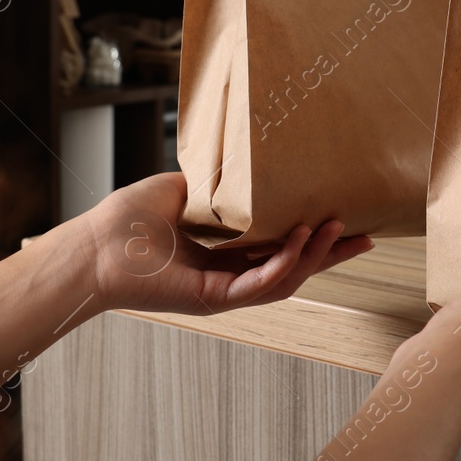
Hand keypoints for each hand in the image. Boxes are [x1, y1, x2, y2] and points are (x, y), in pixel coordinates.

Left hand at [78, 173, 373, 315]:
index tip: (346, 222)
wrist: (95, 245)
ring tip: (337, 229)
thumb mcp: (181, 190)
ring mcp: (223, 292)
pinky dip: (283, 263)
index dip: (315, 240)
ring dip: (314, 256)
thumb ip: (215, 185)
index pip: (280, 251)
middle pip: (294, 270)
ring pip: (284, 280)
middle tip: (366, 237)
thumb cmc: (127, 219)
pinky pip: (259, 284)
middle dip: (331, 255)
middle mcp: (228, 279)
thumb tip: (243, 162)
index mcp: (224, 258)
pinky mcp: (211, 298)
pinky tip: (299, 238)